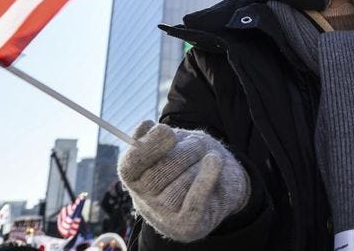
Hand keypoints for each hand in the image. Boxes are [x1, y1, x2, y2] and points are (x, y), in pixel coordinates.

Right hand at [117, 121, 249, 241]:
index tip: (166, 130)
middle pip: (161, 170)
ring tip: (206, 163)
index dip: (146, 148)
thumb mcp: (174, 143)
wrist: (223, 185)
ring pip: (182, 182)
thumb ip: (157, 137)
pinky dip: (206, 178)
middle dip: (185, 151)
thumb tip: (144, 126)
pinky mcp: (186, 226)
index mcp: (135, 178)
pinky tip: (213, 161)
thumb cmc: (192, 160)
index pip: (130, 165)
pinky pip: (195, 200)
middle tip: (198, 144)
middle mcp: (144, 201)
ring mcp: (164, 216)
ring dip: (200, 163)